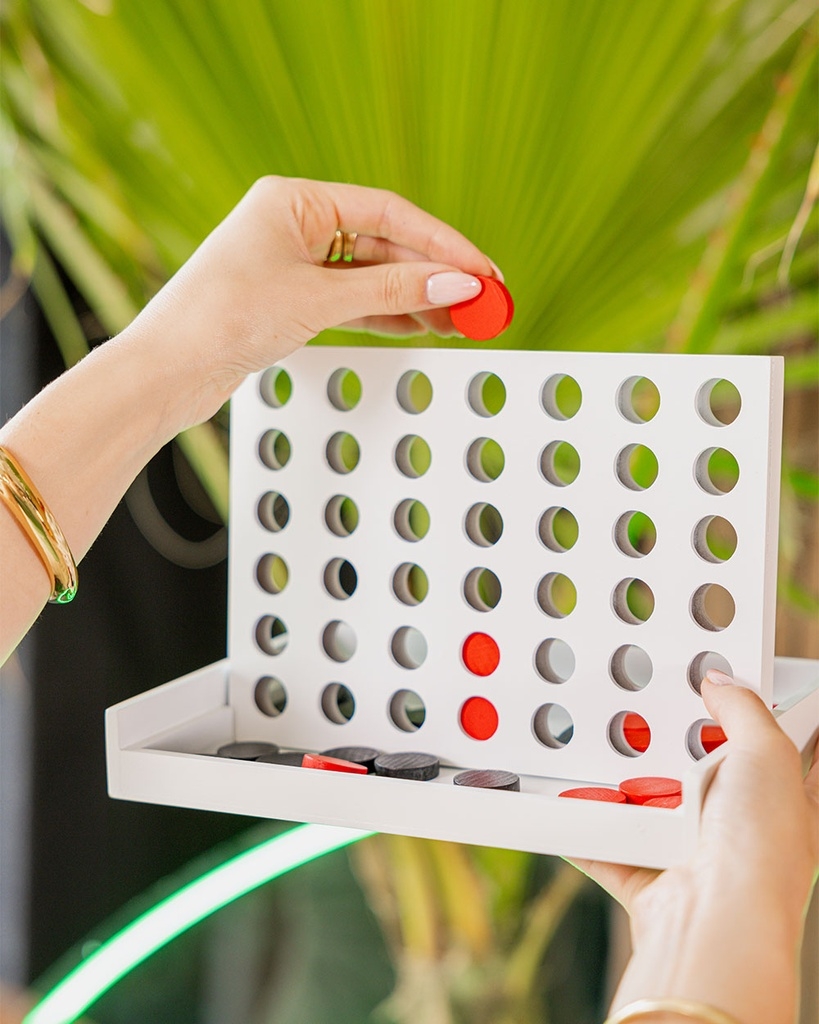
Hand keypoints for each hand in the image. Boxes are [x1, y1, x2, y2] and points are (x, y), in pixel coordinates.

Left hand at [123, 176, 499, 429]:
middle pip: (384, 244)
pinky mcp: (290, 301)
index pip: (388, 212)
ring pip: (371, 276)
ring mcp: (293, 264)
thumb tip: (457, 282)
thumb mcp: (319, 299)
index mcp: (295, 199)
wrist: (167, 370)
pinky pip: (353, 301)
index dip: (443, 244)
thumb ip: (393, 289)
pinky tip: (422, 326)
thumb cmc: (222, 318)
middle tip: (482, 302)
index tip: (482, 271)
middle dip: (434, 274)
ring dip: (415, 298)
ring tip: (460, 321)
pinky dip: (387, 314)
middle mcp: (295, 225)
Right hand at [574, 673, 818, 1023]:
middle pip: (705, 773)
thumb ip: (743, 708)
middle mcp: (741, 832)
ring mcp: (693, 855)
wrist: (712, 921)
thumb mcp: (767, 753)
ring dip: (629, 785)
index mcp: (785, 803)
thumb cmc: (760, 851)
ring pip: (653, 804)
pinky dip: (587, 825)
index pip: (781, 754)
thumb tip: (720, 681)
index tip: (737, 690)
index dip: (764, 721)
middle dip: (678, 749)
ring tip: (608, 749)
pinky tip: (568, 796)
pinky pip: (609, 842)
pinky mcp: (649, 876)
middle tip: (657, 714)